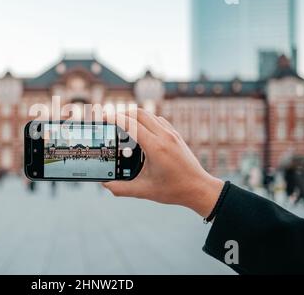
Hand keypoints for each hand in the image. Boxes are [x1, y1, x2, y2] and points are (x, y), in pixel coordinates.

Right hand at [104, 109, 223, 217]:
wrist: (199, 188)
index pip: (131, 124)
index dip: (115, 118)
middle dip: (122, 113)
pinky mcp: (176, 135)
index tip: (104, 117)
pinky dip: (145, 120)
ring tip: (121, 123)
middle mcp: (165, 136)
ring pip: (149, 115)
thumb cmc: (174, 190)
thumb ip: (121, 188)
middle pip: (139, 113)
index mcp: (156, 147)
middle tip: (109, 118)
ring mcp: (172, 134)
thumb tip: (105, 184)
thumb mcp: (144, 191)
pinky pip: (158, 120)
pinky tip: (139, 130)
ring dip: (134, 115)